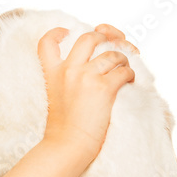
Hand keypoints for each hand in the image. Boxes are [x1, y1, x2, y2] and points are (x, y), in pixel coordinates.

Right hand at [37, 24, 134, 157]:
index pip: (46, 42)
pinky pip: (125, 71)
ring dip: (123, 59)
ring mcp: (87, 77)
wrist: (68, 145)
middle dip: (105, 38)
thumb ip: (67, 77)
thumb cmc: (64, 127)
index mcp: (52, 73)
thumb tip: (94, 62)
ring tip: (124, 69)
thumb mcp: (55, 96)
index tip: (66, 32)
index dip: (57, 32)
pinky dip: (130, 75)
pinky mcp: (105, 88)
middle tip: (111, 47)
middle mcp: (69, 70)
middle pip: (89, 38)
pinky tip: (128, 82)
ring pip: (113, 54)